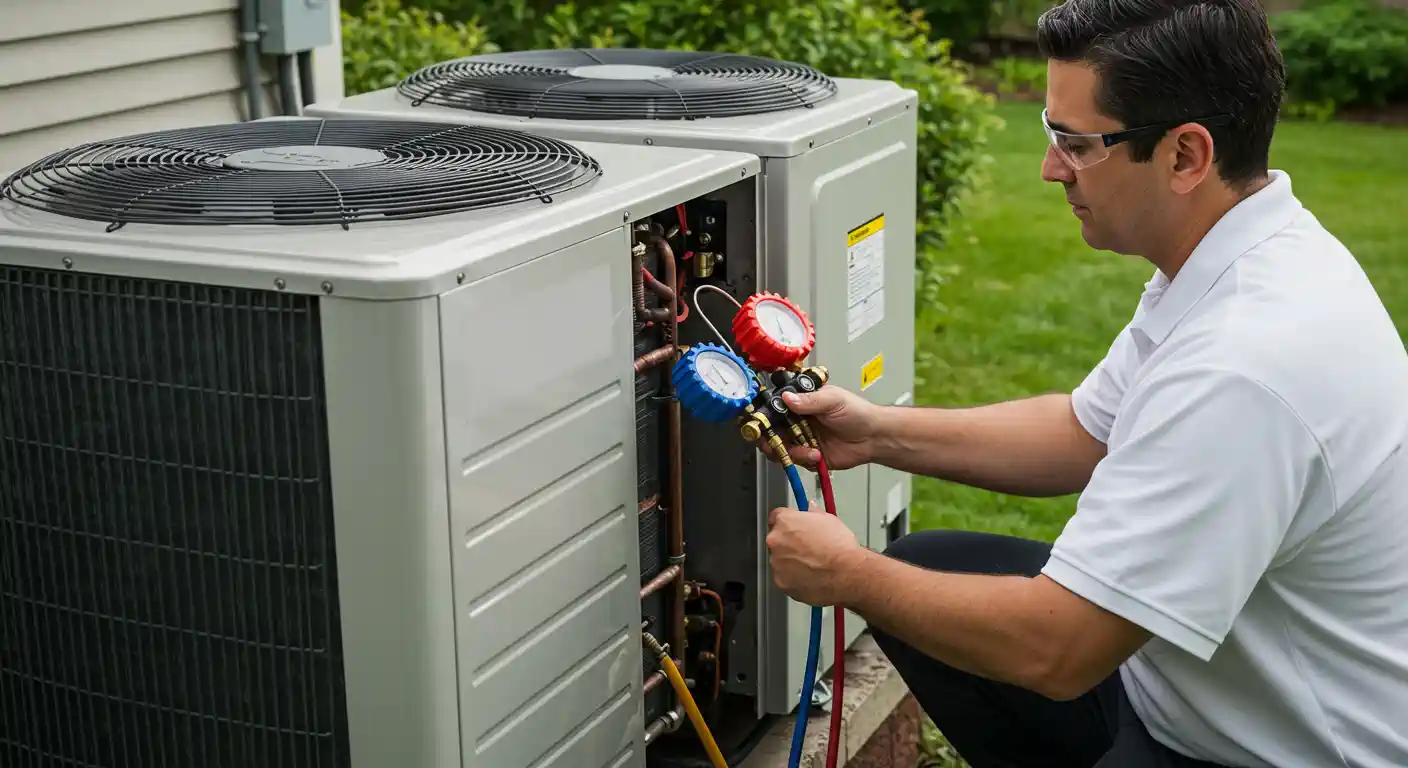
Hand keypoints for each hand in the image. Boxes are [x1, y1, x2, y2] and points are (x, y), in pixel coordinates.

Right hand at [758, 385, 879, 470]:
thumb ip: (809, 400)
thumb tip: (787, 398)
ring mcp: (800, 437)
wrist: (873, 438)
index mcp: (800, 401)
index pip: (773, 406)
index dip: (764, 415)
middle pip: (769, 429)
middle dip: (769, 438)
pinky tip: (816, 454)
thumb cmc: (857, 413)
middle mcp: (796, 419)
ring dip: (789, 451)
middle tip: (775, 442)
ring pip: (778, 447)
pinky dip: (801, 459)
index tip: (762, 422)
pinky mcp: (806, 454)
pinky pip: (793, 460)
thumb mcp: (833, 400)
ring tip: (807, 450)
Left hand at [765, 506, 867, 605]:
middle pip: (776, 539)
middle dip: (788, 543)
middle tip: (807, 548)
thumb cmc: (839, 547)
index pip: (775, 517)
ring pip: (779, 560)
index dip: (787, 522)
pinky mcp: (780, 582)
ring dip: (789, 561)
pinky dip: (792, 578)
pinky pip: (783, 578)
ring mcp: (776, 562)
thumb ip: (814, 513)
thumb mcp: (830, 520)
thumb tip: (811, 508)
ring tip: (810, 564)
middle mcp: (776, 541)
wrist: (845, 574)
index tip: (793, 526)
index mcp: (785, 522)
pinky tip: (808, 577)